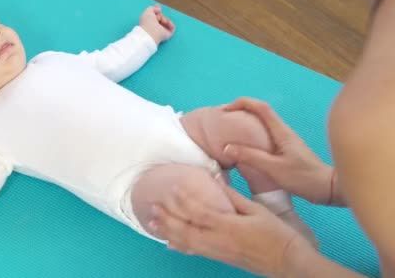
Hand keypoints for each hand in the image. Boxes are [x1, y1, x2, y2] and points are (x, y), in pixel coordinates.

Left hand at [139, 4, 174, 44]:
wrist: (151, 33)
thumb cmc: (147, 22)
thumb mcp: (148, 11)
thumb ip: (153, 8)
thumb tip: (159, 8)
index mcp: (149, 23)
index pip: (155, 16)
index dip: (157, 12)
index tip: (158, 9)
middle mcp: (155, 27)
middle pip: (161, 18)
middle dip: (161, 15)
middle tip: (158, 17)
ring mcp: (161, 32)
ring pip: (166, 22)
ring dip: (165, 19)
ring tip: (162, 20)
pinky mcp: (167, 35)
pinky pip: (172, 27)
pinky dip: (171, 24)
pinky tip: (167, 23)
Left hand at [151, 186, 313, 277]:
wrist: (288, 262)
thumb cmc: (276, 233)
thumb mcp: (256, 209)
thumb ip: (233, 196)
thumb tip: (215, 179)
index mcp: (228, 225)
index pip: (198, 211)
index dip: (182, 200)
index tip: (171, 188)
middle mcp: (218, 240)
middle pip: (185, 228)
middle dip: (166, 217)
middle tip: (152, 206)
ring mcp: (217, 251)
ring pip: (185, 242)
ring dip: (167, 231)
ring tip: (152, 222)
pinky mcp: (220, 258)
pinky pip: (195, 252)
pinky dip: (179, 247)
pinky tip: (169, 243)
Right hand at [222, 98, 338, 204]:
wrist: (330, 189)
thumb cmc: (304, 178)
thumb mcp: (274, 169)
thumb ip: (251, 157)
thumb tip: (227, 147)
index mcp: (281, 132)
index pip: (260, 107)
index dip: (241, 103)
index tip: (224, 111)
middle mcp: (283, 132)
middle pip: (260, 113)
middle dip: (240, 112)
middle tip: (222, 123)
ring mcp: (285, 140)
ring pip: (262, 125)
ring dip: (245, 125)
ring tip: (229, 135)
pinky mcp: (286, 150)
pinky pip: (264, 137)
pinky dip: (251, 137)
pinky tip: (245, 149)